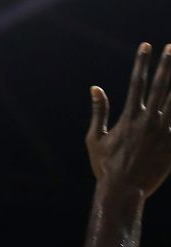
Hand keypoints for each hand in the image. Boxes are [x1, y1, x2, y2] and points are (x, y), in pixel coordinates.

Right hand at [87, 43, 170, 197]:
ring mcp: (164, 132)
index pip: (136, 82)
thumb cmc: (105, 165)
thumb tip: (95, 88)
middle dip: (168, 64)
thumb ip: (99, 111)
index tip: (146, 45)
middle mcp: (149, 121)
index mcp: (129, 117)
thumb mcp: (94, 138)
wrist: (124, 191)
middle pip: (162, 86)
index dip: (141, 62)